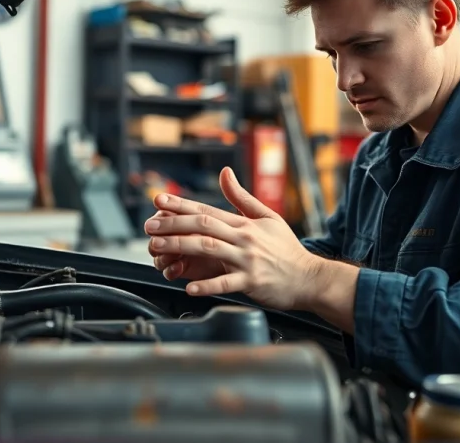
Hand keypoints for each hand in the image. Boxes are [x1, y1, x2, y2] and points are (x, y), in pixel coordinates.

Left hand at [144, 166, 322, 310]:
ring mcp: (247, 260)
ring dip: (179, 247)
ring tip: (157, 249)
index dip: (180, 204)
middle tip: (149, 226)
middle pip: (203, 226)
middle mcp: (243, 239)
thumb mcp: (266, 217)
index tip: (158, 200)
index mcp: (244, 223)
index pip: (206, 210)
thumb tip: (224, 172)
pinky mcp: (251, 282)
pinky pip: (225, 283)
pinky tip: (188, 286)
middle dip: (173, 224)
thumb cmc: (286, 249)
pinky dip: (206, 284)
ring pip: (208, 249)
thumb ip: (241, 197)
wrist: (310, 277)